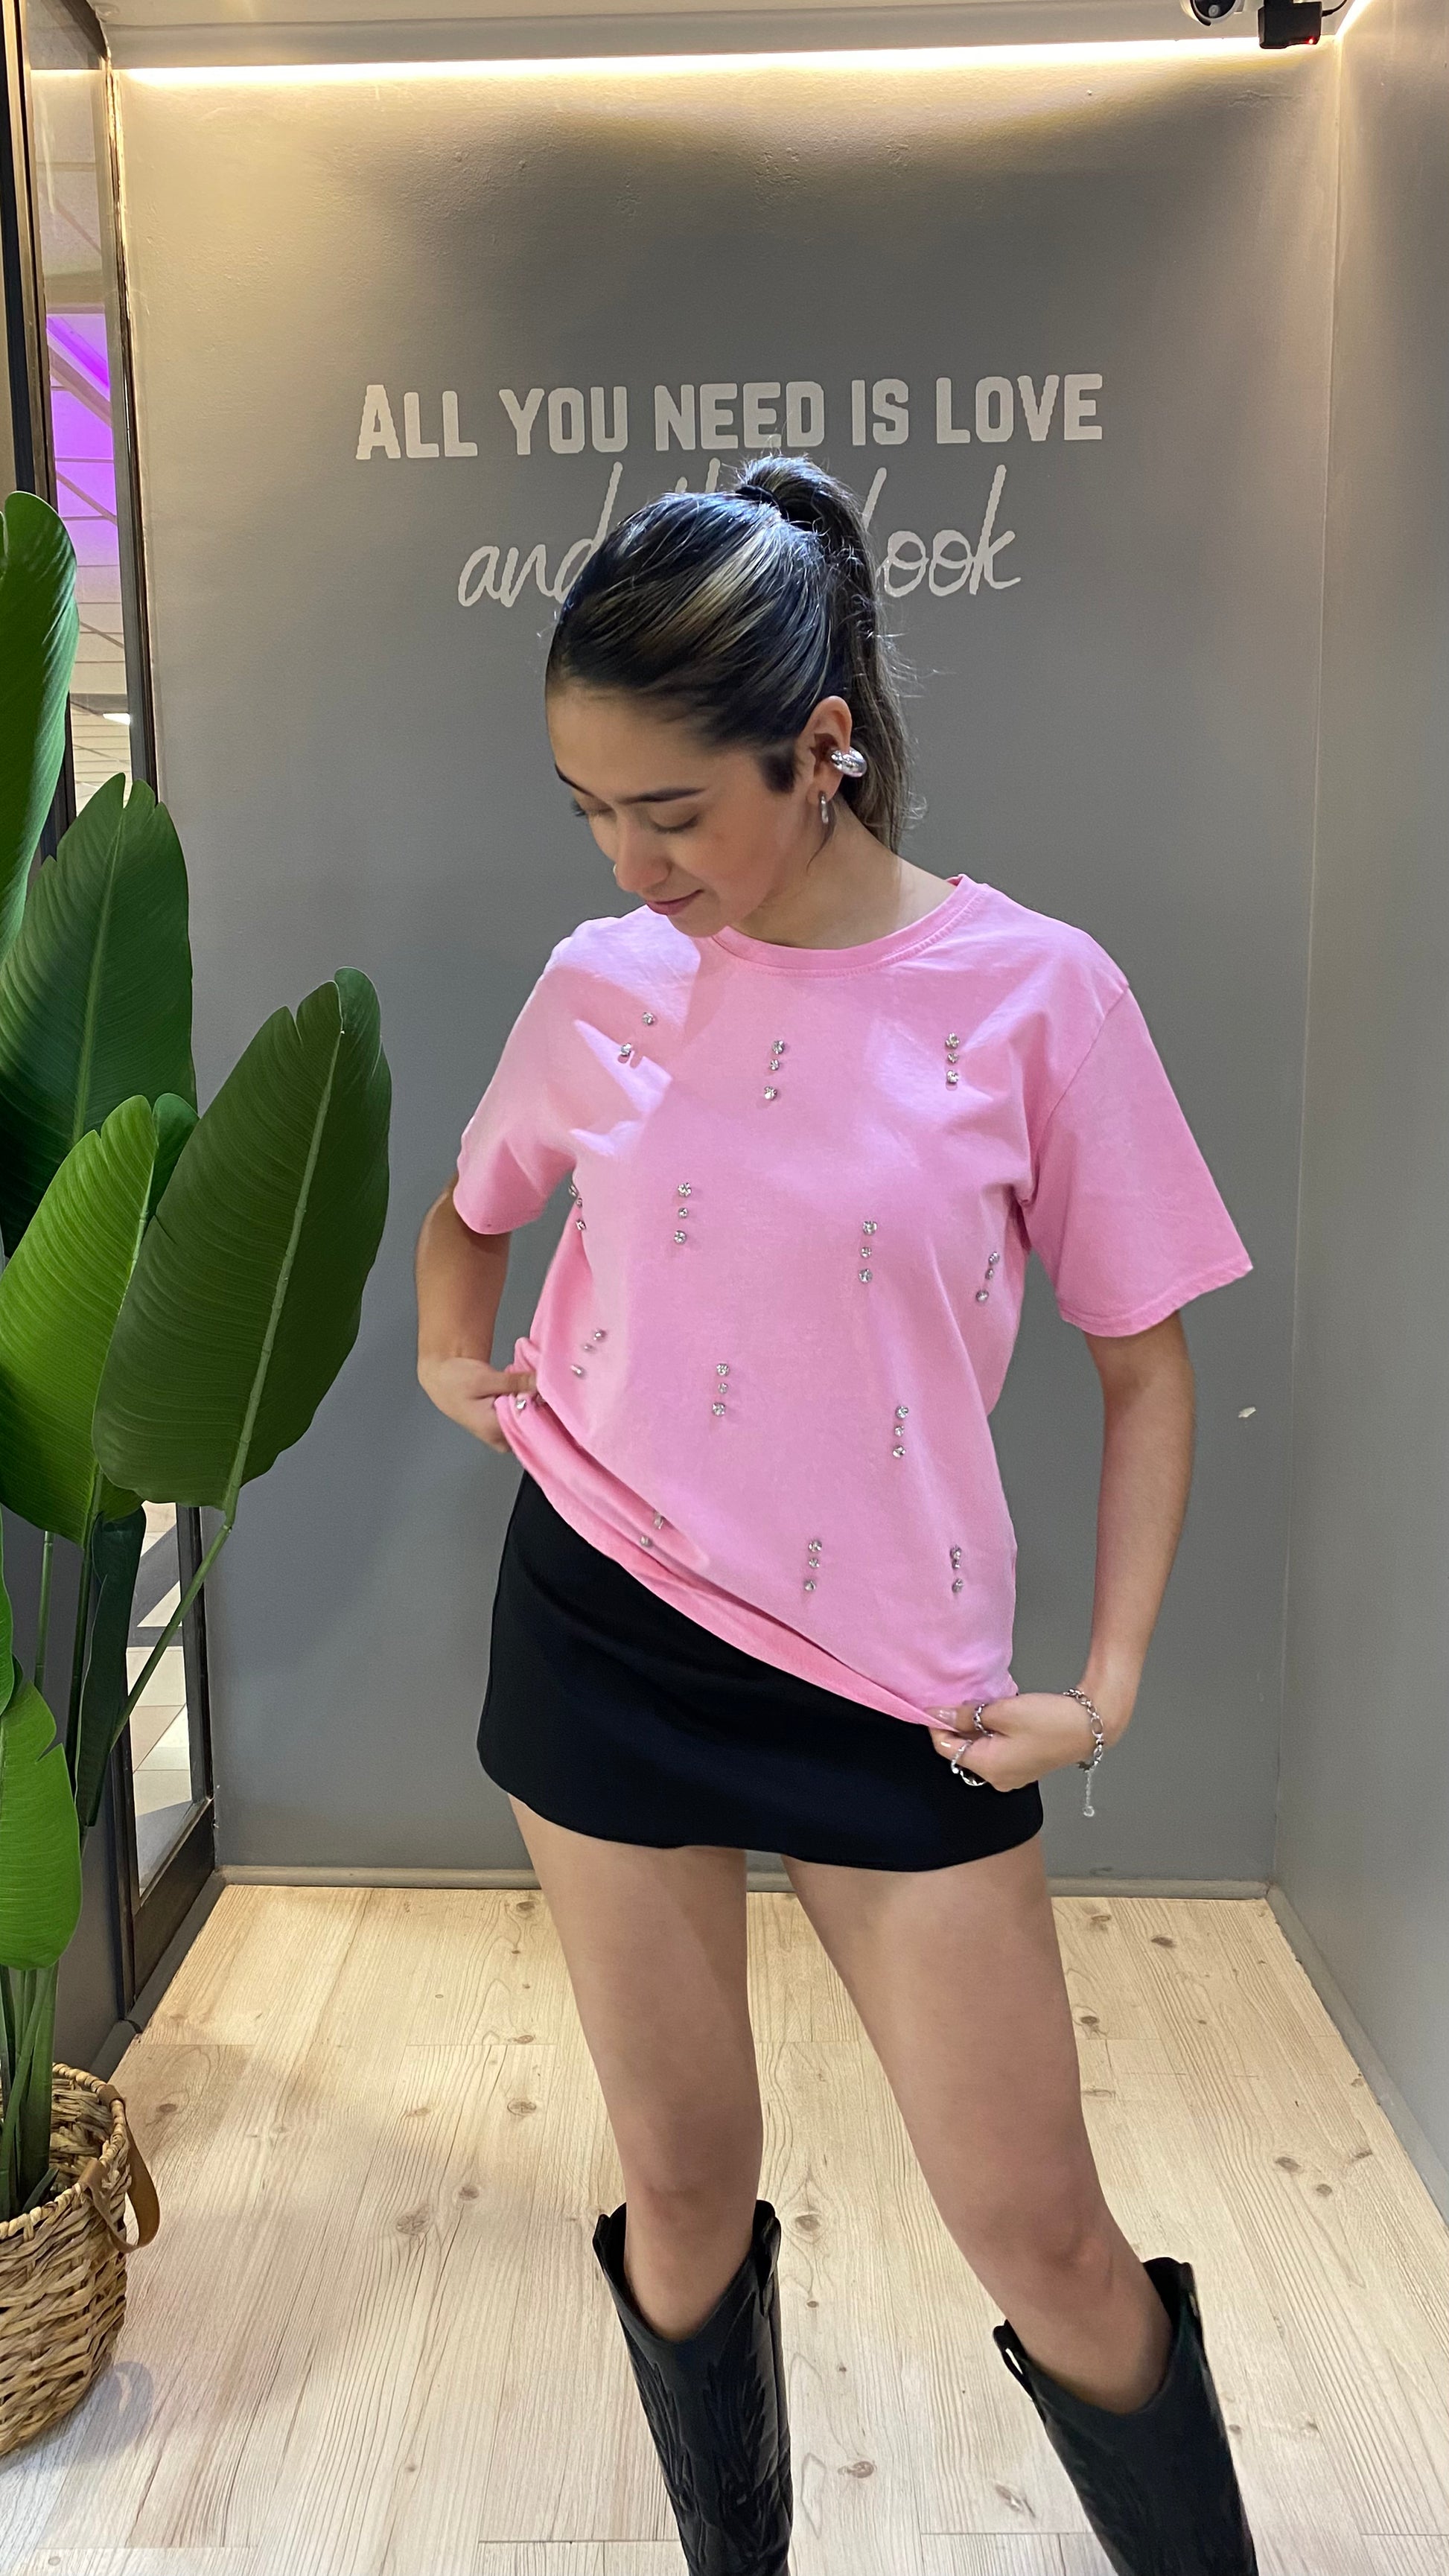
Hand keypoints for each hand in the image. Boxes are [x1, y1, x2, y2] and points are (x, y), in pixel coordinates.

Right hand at [419, 1353, 536, 1451]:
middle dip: (541, 1411)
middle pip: (530, 1431)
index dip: (543, 1410)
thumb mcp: (485, 1377)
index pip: (529, 1428)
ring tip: (538, 1391)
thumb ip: (514, 1382)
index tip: (550, 1394)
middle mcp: (498, 1437)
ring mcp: (500, 1435)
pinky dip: (528, 1408)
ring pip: (527, 1426)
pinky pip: (521, 1421)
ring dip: (535, 1409)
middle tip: (546, 1391)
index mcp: (493, 1429)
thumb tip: (540, 1382)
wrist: (442, 1379)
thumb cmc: (457, 1380)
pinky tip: (530, 1394)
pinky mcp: (502, 1427)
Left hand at [926, 1690, 1125, 1793]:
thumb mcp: (1002, 1711)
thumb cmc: (1049, 1720)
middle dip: (958, 1726)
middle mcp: (997, 1779)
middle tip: (964, 1700)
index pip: (945, 1749)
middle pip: (962, 1752)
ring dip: (976, 1729)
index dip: (938, 1725)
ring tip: (983, 1706)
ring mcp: (1011, 1776)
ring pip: (979, 1750)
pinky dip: (992, 1734)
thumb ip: (967, 1714)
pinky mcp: (1023, 1767)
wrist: (1090, 1726)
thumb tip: (939, 1713)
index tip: (938, 1703)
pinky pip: (996, 1751)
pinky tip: (999, 1717)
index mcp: (988, 1768)